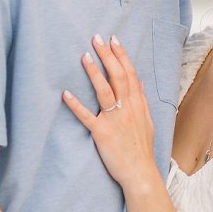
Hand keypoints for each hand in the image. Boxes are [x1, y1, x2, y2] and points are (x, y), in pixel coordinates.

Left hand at [62, 34, 155, 189]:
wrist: (140, 173)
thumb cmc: (141, 148)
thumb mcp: (147, 121)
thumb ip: (141, 101)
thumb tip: (139, 83)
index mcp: (138, 105)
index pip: (130, 74)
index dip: (121, 56)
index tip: (113, 40)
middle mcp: (128, 109)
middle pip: (118, 77)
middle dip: (107, 56)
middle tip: (96, 38)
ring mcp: (115, 120)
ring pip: (104, 91)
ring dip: (94, 73)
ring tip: (84, 56)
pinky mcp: (102, 133)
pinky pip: (87, 116)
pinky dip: (76, 105)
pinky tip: (65, 94)